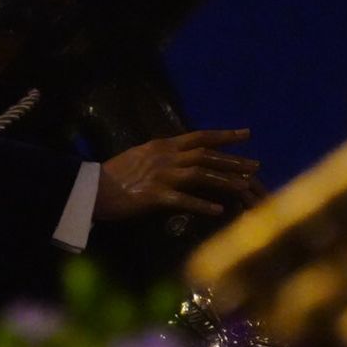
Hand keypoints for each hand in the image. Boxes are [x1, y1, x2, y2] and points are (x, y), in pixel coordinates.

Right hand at [95, 129, 260, 222]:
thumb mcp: (139, 155)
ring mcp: (161, 175)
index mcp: (162, 146)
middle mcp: (165, 157)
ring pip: (200, 175)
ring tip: (245, 187)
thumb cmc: (114, 173)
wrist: (92, 188)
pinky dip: (203, 205)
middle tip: (255, 165)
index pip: (199, 137)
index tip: (246, 135)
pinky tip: (219, 211)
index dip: (224, 136)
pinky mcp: (155, 195)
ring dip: (224, 181)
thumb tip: (177, 152)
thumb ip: (161, 154)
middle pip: (206, 156)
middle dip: (232, 161)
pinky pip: (184, 200)